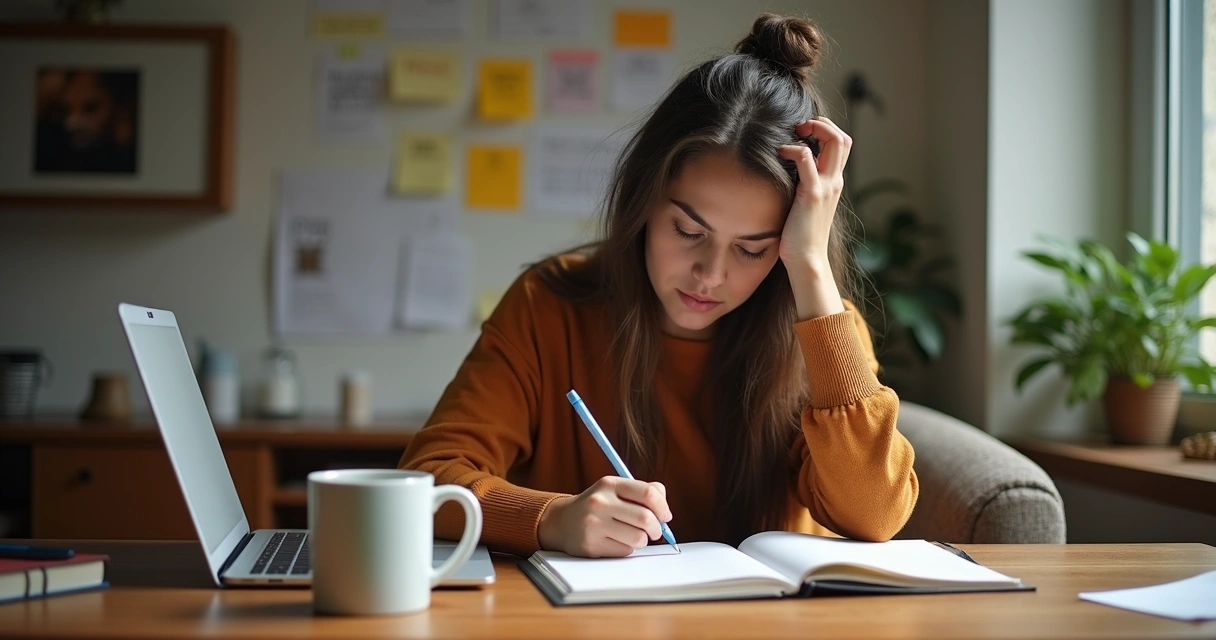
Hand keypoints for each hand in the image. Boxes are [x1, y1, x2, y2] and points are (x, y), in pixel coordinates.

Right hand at [537, 477, 671, 557]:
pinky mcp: (591, 546)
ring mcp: (593, 525)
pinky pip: (625, 551)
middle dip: (657, 529)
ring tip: (633, 536)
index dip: (663, 507)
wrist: (562, 522)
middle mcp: (600, 502)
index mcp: (609, 484)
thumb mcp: (615, 490)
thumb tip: (664, 508)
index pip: (647, 493)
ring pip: (638, 538)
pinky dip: (627, 549)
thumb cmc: (598, 506)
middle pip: (646, 518)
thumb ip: (643, 492)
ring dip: (642, 540)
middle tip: (655, 531)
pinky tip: (615, 542)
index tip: (665, 516)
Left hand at [776, 117, 851, 267]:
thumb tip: (786, 172)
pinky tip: (781, 153)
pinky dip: (794, 149)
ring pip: (836, 142)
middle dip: (823, 124)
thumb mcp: (806, 205)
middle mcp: (835, 182)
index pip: (842, 145)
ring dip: (815, 129)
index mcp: (834, 183)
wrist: (807, 260)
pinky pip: (807, 159)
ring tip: (795, 134)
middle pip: (843, 138)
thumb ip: (804, 187)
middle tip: (801, 127)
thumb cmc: (801, 235)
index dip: (826, 130)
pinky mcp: (812, 194)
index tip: (804, 132)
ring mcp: (827, 187)